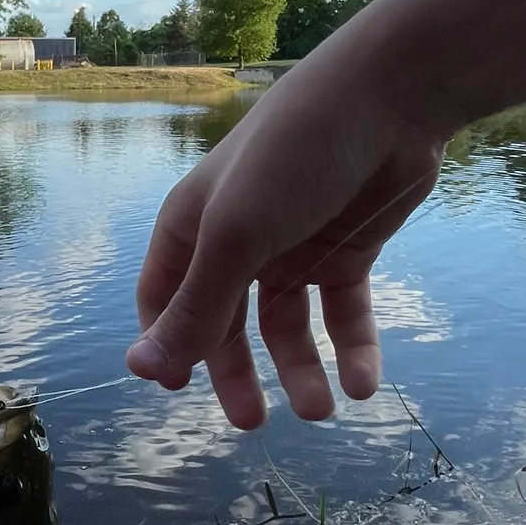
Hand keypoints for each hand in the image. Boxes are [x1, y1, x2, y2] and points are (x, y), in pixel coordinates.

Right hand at [126, 50, 446, 429]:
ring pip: (287, 325)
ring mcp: (296, 245)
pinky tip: (363, 383)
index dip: (166, 344)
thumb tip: (138, 371)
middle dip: (234, 371)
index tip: (178, 393)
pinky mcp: (348, 250)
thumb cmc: (293, 156)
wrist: (387, 101)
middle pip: (225, 321)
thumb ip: (194, 308)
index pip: (164, 296)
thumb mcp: (236, 237)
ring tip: (322, 410)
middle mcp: (240, 238)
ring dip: (301, 370)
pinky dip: (351, 349)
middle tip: (252, 423)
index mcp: (195, 224)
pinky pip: (343, 313)